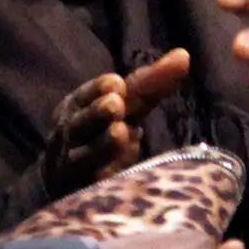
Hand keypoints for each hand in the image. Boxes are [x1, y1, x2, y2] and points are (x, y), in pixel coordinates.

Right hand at [45, 49, 189, 194]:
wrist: (64, 181)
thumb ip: (149, 84)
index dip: (97, 90)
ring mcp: (70, 166)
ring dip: (100, 145)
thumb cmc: (102, 132)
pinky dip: (102, 178)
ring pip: (82, 156)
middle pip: (79, 124)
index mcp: (76, 107)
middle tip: (115, 104)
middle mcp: (68, 134)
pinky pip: (89, 186)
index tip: (115, 84)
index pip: (84, 96)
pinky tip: (115, 173)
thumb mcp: (125, 107)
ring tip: (120, 133)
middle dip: (96, 113)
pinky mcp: (79, 193)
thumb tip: (184, 55)